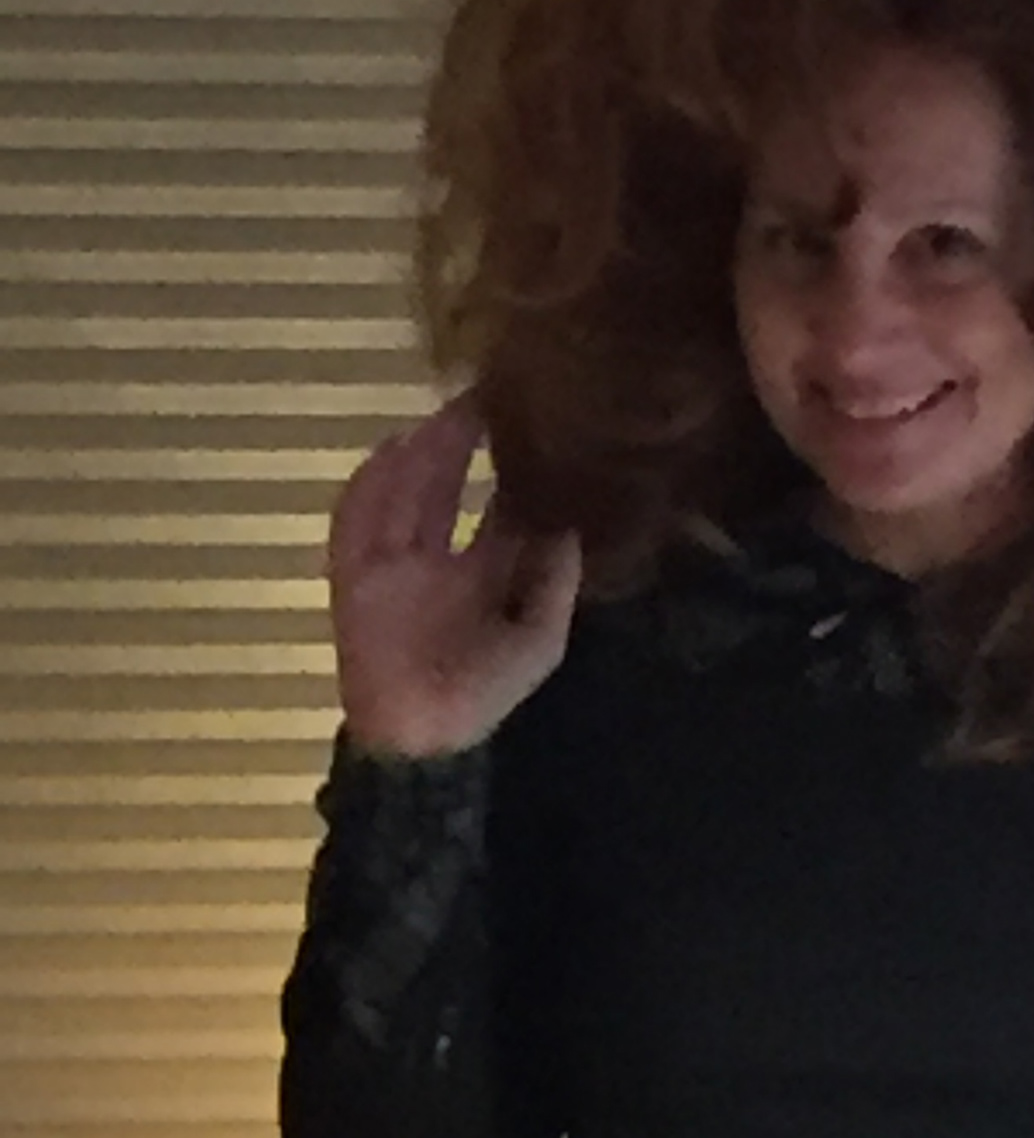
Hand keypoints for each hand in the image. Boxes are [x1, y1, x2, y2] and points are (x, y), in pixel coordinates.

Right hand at [326, 394, 582, 758]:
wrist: (421, 740)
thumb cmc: (484, 696)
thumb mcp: (539, 639)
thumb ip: (555, 583)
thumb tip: (575, 524)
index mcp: (479, 575)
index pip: (497, 511)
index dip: (513, 472)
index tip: (535, 427)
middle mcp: (436, 561)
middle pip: (446, 488)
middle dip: (462, 445)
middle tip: (487, 396)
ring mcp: (393, 566)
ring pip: (404, 494)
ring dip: (420, 454)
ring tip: (446, 413)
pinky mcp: (355, 576)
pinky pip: (355, 522)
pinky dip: (369, 486)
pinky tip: (390, 449)